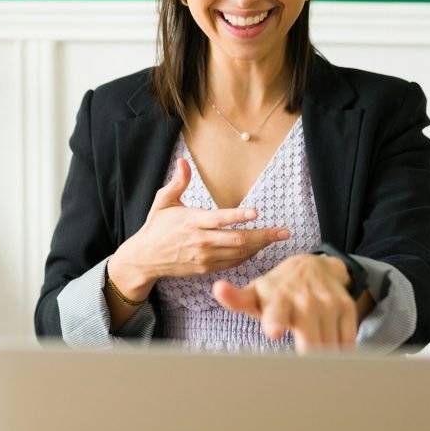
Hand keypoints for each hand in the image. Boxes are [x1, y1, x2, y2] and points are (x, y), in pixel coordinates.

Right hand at [108, 158, 290, 299]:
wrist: (145, 258)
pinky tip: (258, 247)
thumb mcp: (163, 201)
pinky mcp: (207, 268)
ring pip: (239, 253)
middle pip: (237, 240)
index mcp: (191, 221)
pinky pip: (233, 262)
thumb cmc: (156, 226)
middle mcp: (200, 241)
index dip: (239, 216)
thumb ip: (178, 182)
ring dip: (260, 245)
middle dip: (264, 235)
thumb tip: (184, 161)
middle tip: (284, 232)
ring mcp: (205, 257)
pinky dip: (248, 255)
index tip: (257, 212)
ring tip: (278, 237)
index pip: (219, 219)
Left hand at [212, 254, 357, 352]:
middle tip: (302, 366)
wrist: (313, 266)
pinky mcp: (346, 306)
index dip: (274, 321)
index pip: (275, 312)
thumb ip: (236, 299)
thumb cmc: (276, 291)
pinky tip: (329, 346)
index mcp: (276, 298)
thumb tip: (218, 289)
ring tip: (312, 353)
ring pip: (328, 346)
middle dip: (307, 354)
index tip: (273, 331)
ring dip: (322, 357)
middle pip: (309, 340)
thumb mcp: (255, 293)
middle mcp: (303, 299)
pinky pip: (346, 341)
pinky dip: (339, 350)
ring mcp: (326, 303)